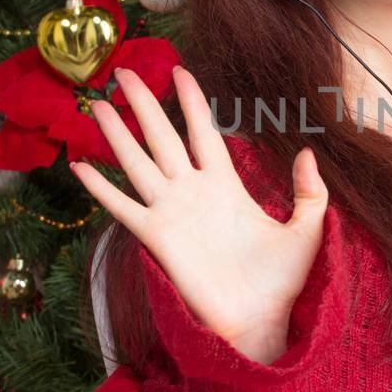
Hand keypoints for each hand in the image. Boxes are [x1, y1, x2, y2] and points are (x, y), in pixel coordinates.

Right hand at [69, 64, 329, 364]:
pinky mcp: (155, 237)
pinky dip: (99, 188)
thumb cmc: (282, 280)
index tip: (178, 71)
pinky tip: (80, 167)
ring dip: (117, 135)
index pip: (203, 131)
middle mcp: (193, 191)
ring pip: (137, 162)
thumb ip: (310, 192)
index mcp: (227, 184)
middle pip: (161, 136)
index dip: (191, 101)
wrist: (259, 320)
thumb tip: (308, 152)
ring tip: (99, 105)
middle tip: (124, 73)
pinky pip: (122, 207)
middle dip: (143, 104)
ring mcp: (171, 212)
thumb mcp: (306, 230)